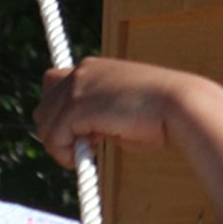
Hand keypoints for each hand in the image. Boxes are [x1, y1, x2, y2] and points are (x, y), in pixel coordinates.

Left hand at [37, 57, 204, 167]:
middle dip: (57, 132)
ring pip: (45, 127)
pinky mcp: (76, 107)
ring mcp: (76, 87)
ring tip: (91, 150)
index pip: (51, 85)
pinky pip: (54, 140)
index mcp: (92, 68)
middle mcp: (81, 72)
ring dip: (62, 146)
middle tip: (87, 144)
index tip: (83, 130)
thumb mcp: (117, 108)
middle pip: (42, 109)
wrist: (180, 106)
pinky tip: (90, 155)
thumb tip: (70, 138)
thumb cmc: (156, 115)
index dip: (59, 113)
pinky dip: (66, 155)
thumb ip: (91, 115)